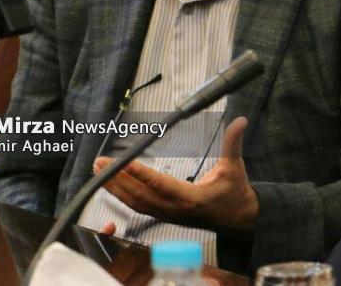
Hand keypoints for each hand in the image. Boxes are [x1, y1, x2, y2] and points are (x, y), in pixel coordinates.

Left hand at [93, 116, 258, 234]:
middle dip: (118, 179)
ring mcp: (167, 214)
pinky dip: (122, 195)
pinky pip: (138, 206)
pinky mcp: (163, 216)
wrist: (237, 219)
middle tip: (100, 163)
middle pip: (139, 195)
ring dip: (115, 187)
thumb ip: (233, 143)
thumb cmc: (234, 192)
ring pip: (135, 203)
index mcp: (191, 198)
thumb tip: (240, 120)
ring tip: (99, 171)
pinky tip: (112, 184)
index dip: (140, 173)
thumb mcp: (235, 167)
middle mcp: (174, 209)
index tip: (122, 162)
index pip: (160, 184)